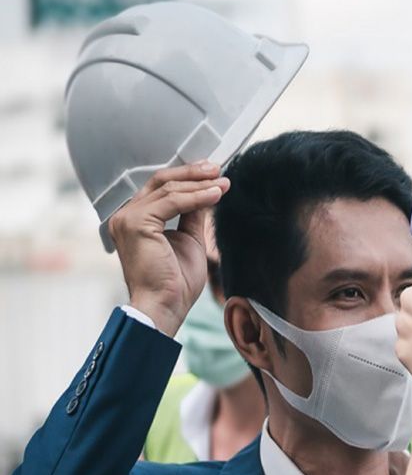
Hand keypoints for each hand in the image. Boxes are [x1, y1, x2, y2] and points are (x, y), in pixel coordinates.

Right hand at [108, 162, 229, 336]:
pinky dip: (196, 197)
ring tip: (223, 183)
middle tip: (218, 169)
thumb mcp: (189, 239)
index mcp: (134, 219)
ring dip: (200, 184)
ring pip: (169, 189)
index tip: (213, 174)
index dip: (187, 177)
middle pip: (161, 181)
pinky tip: (216, 195)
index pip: (160, 188)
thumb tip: (207, 192)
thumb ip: (193, 214)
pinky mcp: (135, 223)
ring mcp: (127, 218)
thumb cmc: (175, 282)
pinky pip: (172, 202)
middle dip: (193, 173)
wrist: (166, 306)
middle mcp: (125, 216)